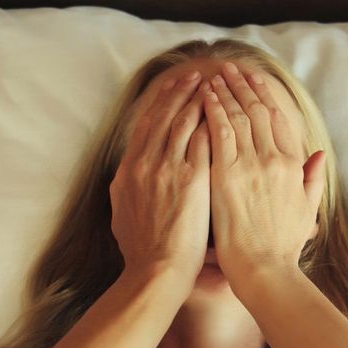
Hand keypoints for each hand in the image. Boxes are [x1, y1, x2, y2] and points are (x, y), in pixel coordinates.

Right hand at [109, 70, 211, 287]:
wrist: (155, 272)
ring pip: (185, 122)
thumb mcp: (122, 214)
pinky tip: (225, 111)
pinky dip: (214, 122)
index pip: (146, 126)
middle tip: (193, 75)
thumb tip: (124, 181)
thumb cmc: (142, 253)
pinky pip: (204, 140)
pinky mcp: (190, 179)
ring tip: (212, 83)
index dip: (160, 104)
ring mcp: (167, 169)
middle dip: (180, 93)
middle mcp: (145, 163)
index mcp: (129, 171)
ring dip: (199, 99)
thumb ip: (128, 191)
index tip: (170, 89)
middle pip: (165, 117)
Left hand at [201, 62, 326, 287]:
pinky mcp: (227, 175)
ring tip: (213, 76)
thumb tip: (319, 156)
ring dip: (225, 92)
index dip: (265, 96)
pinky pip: (219, 133)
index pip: (279, 120)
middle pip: (257, 111)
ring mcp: (251, 165)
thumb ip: (312, 180)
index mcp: (294, 166)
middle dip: (242, 86)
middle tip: (230, 68)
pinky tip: (204, 96)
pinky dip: (212, 111)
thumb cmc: (282, 247)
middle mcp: (275, 159)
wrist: (264, 270)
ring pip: (237, 116)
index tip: (255, 80)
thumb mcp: (307, 210)